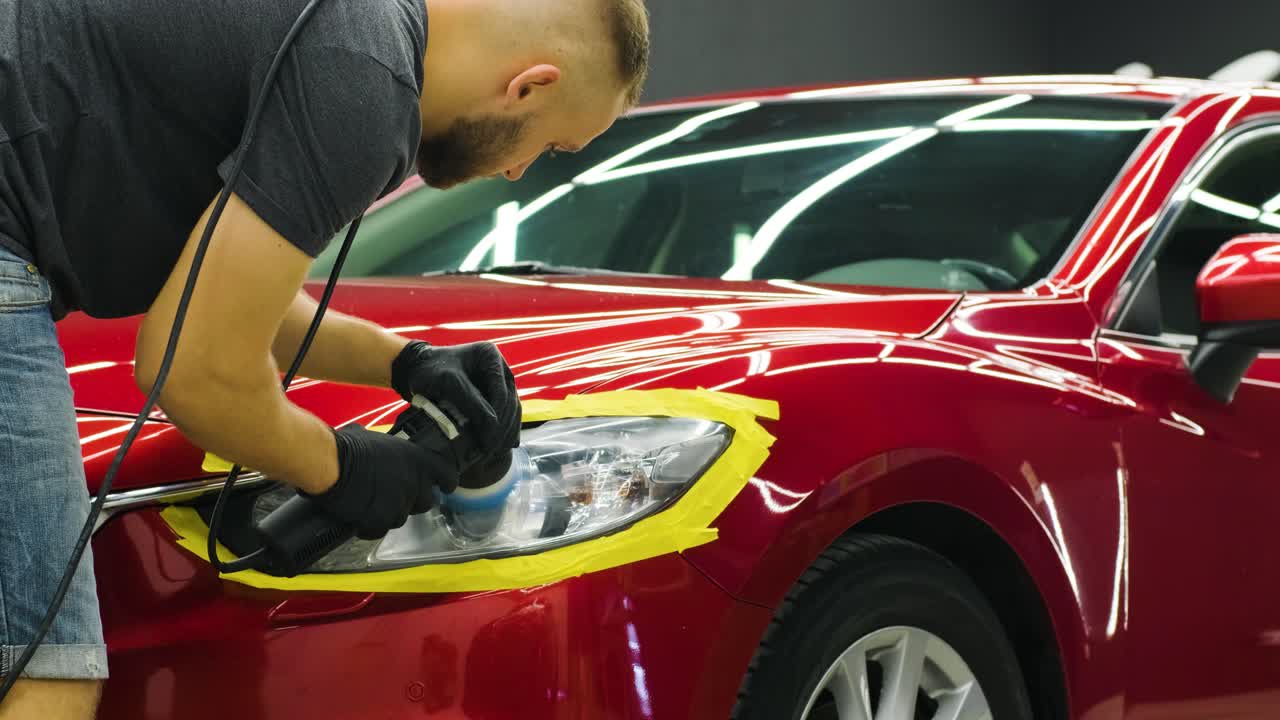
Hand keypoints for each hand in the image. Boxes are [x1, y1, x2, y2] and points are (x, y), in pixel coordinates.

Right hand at [308, 425, 460, 539]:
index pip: (447, 474)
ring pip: (402, 517)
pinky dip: (371, 527)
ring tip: (371, 506)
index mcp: (417, 459)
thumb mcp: (375, 439)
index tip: (445, 486)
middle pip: (425, 501)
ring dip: (390, 514)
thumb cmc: (348, 446)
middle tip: (396, 496)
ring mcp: (399, 504)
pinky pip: (380, 530)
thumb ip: (388, 449)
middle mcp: (414, 483)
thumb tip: (377, 448)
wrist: (331, 466)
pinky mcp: (382, 520)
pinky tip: (360, 521)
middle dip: (413, 500)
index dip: (446, 482)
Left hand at [391, 342, 520, 457]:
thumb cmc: (429, 371)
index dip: (499, 418)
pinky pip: (503, 414)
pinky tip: (500, 447)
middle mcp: (498, 367)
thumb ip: (473, 403)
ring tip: (498, 452)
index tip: (490, 441)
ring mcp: (496, 381)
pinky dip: (502, 430)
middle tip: (495, 451)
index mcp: (490, 356)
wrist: (415, 370)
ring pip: (510, 410)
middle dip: (505, 428)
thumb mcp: (450, 384)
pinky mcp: (491, 394)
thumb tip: (494, 429)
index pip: (502, 392)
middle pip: (510, 402)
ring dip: (506, 432)